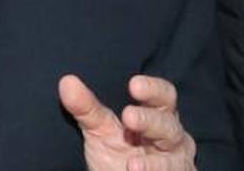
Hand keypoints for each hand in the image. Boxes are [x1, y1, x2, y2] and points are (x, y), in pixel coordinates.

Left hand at [59, 74, 196, 170]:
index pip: (163, 95)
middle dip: (149, 120)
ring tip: (132, 165)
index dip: (152, 89)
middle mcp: (172, 136)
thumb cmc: (119, 152)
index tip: (134, 84)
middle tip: (129, 117)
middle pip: (168, 124)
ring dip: (153, 163)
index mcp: (158, 114)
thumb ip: (87, 108)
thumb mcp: (100, 131)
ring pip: (171, 159)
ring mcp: (176, 162)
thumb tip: (66, 82)